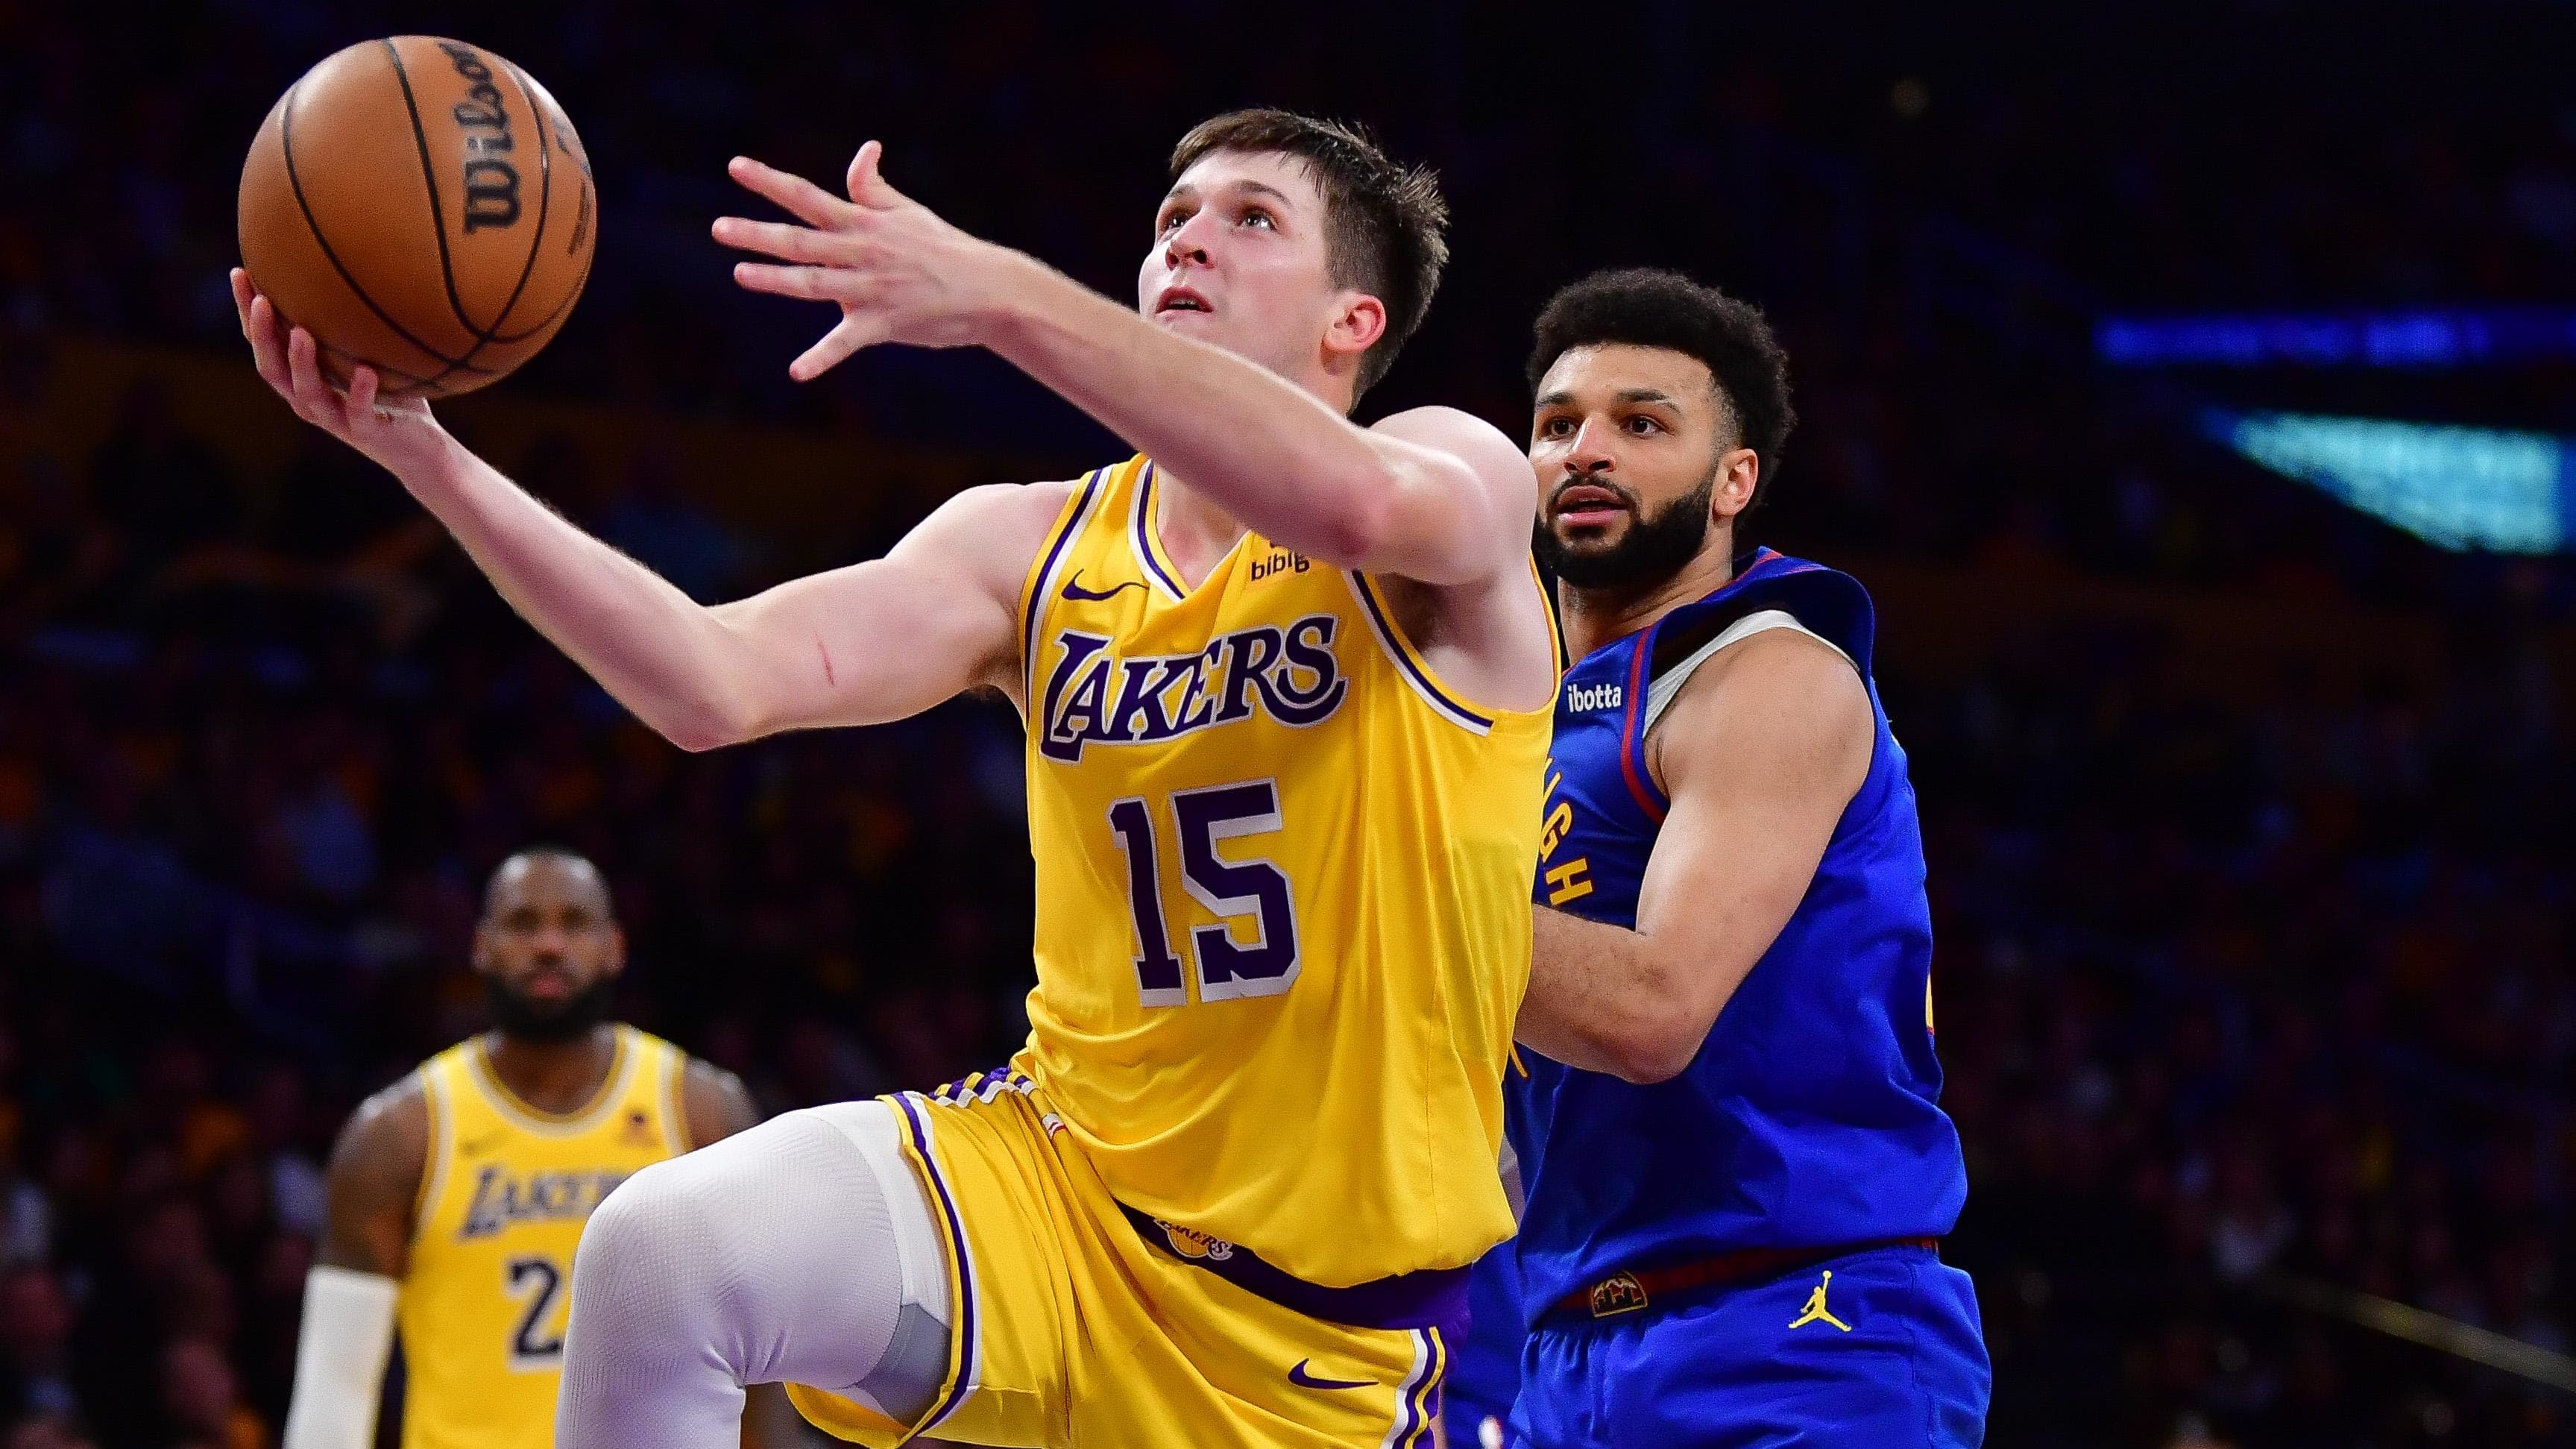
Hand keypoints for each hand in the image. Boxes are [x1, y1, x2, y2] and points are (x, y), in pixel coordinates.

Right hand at [230, 268, 447, 475]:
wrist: (417, 446)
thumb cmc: (388, 391)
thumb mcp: (362, 352)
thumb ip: (345, 323)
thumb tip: (342, 265)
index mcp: (299, 379)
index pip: (263, 343)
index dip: (247, 312)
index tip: (240, 272)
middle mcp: (308, 399)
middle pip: (272, 368)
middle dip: (261, 334)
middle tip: (261, 300)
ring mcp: (335, 418)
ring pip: (308, 392)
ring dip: (302, 363)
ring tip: (302, 332)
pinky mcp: (366, 431)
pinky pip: (359, 412)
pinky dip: (361, 392)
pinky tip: (367, 371)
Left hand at [714, 141, 1018, 380]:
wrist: (989, 289)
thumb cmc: (946, 249)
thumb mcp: (909, 212)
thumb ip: (874, 187)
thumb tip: (864, 150)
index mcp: (864, 224)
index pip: (808, 197)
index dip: (770, 182)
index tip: (735, 167)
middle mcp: (862, 253)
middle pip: (801, 241)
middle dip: (759, 233)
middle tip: (719, 228)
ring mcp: (871, 289)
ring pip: (815, 283)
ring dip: (776, 280)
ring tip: (741, 274)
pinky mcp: (883, 324)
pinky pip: (846, 343)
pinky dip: (822, 359)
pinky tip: (797, 372)